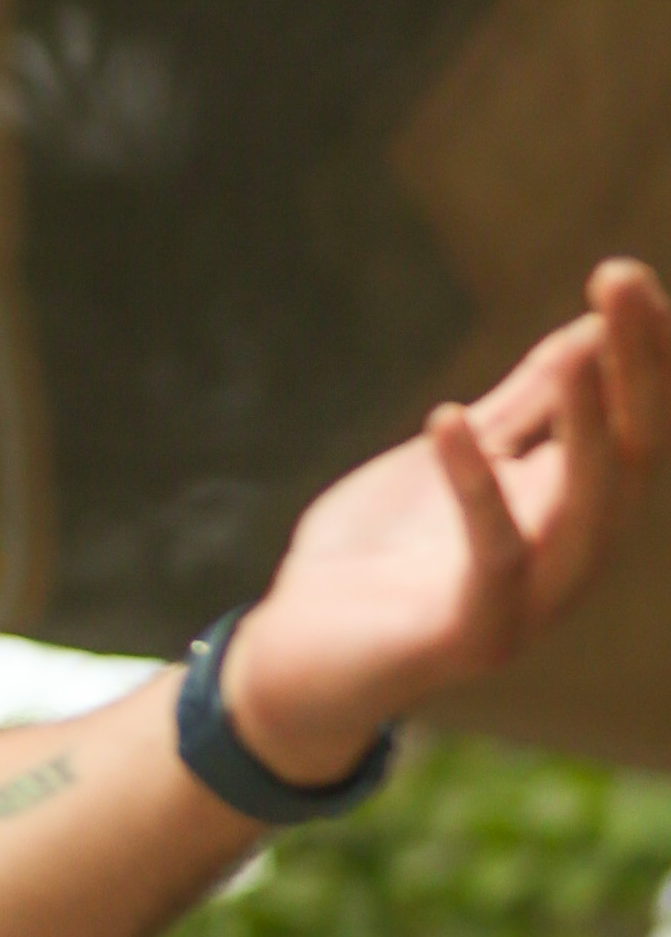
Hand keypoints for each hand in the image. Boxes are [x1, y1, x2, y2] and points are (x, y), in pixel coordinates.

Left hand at [221, 257, 670, 782]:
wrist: (299, 661)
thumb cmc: (384, 555)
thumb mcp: (457, 460)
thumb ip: (525, 408)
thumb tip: (592, 332)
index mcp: (574, 514)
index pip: (639, 428)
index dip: (649, 354)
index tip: (631, 275)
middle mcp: (570, 561)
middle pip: (631, 459)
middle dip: (637, 367)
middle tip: (621, 275)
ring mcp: (528, 606)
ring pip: (585, 513)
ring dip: (587, 426)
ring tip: (580, 345)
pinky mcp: (469, 638)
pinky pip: (491, 559)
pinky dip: (475, 488)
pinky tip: (447, 417)